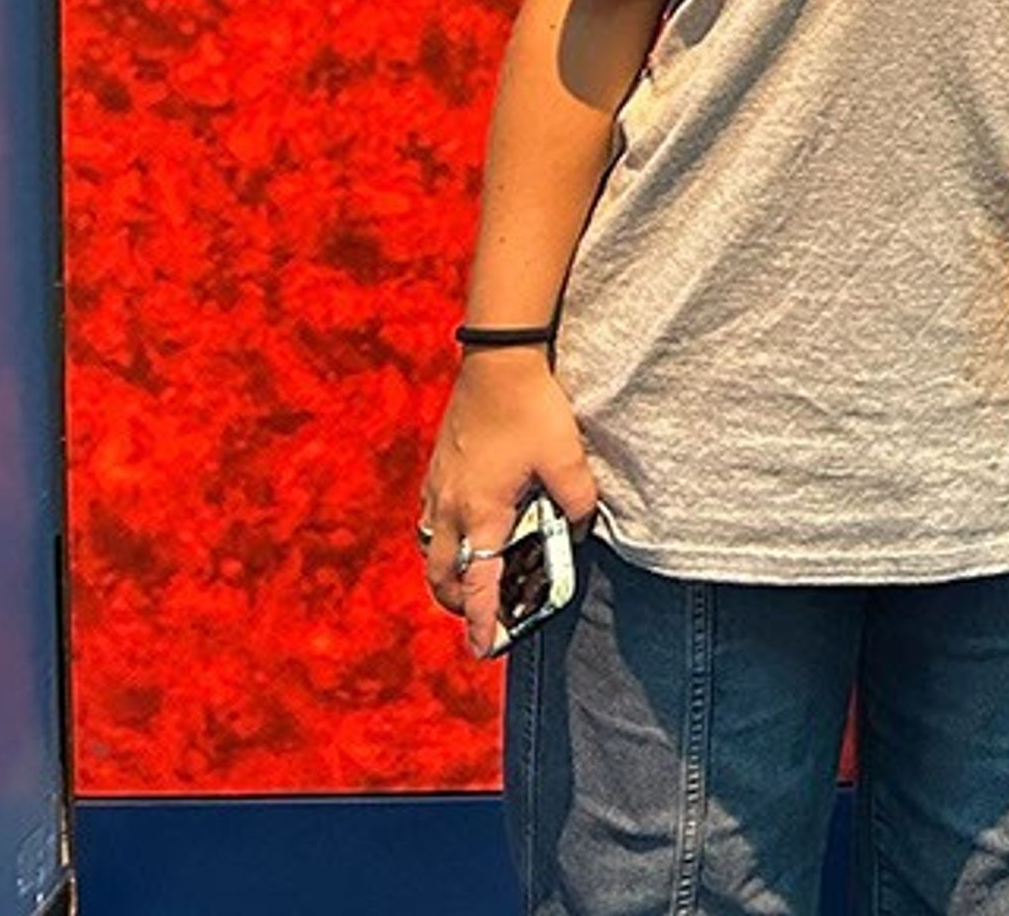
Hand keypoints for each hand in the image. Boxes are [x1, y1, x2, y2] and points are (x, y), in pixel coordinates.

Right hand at [418, 349, 599, 656]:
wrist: (497, 361)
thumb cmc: (531, 409)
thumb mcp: (568, 457)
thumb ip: (578, 500)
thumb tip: (578, 530)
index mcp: (482, 513)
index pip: (480, 583)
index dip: (484, 620)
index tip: (486, 648)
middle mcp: (451, 509)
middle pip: (444, 578)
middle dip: (461, 604)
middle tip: (484, 615)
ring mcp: (438, 489)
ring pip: (432, 551)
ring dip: (450, 574)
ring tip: (476, 579)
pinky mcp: (438, 471)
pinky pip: (431, 522)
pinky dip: (445, 542)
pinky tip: (469, 531)